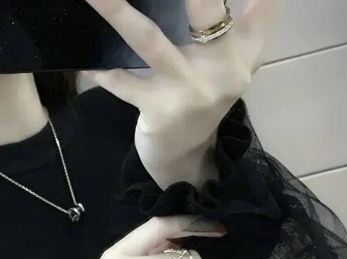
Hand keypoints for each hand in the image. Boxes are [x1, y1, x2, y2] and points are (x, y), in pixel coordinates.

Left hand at [80, 0, 281, 187]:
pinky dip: (103, 72)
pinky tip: (84, 64)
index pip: (263, 3)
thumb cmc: (205, 95)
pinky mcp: (161, 111)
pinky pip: (124, 84)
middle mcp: (224, 67)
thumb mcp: (234, 59)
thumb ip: (248, 18)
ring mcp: (190, 90)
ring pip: (151, 41)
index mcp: (245, 47)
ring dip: (118, 12)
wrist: (188, 156)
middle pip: (206, 9)